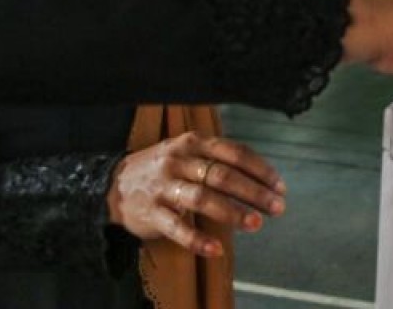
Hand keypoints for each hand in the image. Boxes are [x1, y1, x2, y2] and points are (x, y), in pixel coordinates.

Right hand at [108, 132, 285, 257]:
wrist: (112, 186)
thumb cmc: (164, 170)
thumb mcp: (189, 152)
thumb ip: (219, 160)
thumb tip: (263, 179)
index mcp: (194, 142)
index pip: (235, 153)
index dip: (260, 170)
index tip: (280, 187)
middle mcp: (179, 160)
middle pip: (223, 175)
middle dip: (254, 192)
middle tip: (276, 207)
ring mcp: (163, 186)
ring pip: (203, 198)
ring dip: (232, 212)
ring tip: (255, 224)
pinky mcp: (150, 211)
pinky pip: (177, 227)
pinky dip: (198, 239)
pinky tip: (217, 250)